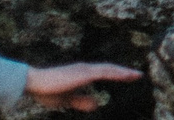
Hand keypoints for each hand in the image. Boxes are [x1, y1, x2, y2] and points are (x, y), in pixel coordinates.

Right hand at [26, 63, 140, 109]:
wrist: (35, 83)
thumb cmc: (47, 90)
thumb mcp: (67, 99)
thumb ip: (81, 101)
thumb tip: (96, 104)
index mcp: (82, 74)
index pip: (104, 73)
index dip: (117, 74)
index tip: (130, 77)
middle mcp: (86, 68)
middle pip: (110, 69)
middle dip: (124, 72)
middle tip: (138, 75)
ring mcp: (85, 69)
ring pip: (109, 69)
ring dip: (124, 72)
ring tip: (137, 75)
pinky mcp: (84, 73)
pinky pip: (105, 72)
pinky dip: (117, 73)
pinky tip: (126, 76)